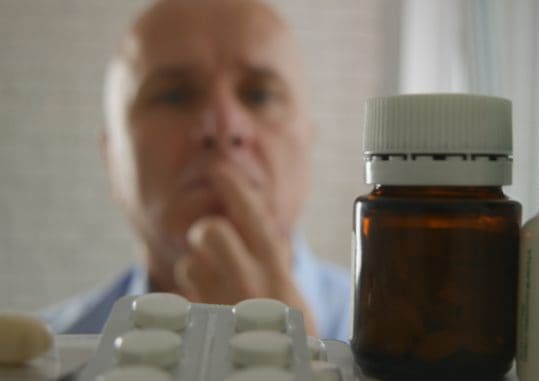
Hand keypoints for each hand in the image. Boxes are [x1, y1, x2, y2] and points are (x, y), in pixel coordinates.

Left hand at [173, 163, 317, 335]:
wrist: (278, 371)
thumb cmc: (287, 333)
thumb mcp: (290, 292)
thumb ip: (271, 258)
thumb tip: (250, 220)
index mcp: (278, 276)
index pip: (255, 219)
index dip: (236, 189)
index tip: (220, 168)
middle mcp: (249, 288)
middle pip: (211, 232)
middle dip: (209, 232)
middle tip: (215, 242)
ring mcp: (220, 307)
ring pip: (190, 263)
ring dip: (199, 268)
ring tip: (220, 288)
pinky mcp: (198, 324)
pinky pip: (180, 293)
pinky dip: (190, 292)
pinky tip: (210, 306)